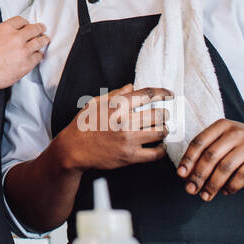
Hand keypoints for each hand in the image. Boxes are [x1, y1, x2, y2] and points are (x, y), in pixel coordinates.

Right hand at [0, 16, 48, 91]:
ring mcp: (23, 51)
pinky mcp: (26, 64)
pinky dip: (38, 55)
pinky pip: (38, 57)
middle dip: (39, 28)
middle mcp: (16, 37)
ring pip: (39, 42)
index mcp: (5, 28)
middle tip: (42, 28)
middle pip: (34, 29)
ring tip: (45, 40)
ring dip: (43, 40)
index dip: (25, 23)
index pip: (21, 20)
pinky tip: (39, 55)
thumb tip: (4, 36)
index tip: (27, 25)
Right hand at [56, 83, 171, 171]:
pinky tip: (159, 146)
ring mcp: (128, 140)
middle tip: (164, 116)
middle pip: (158, 114)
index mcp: (117, 106)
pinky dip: (161, 149)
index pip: (147, 95)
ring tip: (161, 130)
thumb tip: (132, 87)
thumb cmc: (83, 125)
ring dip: (163, 130)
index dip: (162, 93)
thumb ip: (115, 94)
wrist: (74, 149)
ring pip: (159, 132)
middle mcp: (125, 121)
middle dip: (164, 114)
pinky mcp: (129, 156)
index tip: (169, 95)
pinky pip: (155, 153)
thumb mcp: (95, 103)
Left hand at [177, 121, 243, 199]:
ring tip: (206, 195)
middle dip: (198, 175)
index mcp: (221, 126)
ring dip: (212, 184)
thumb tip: (186, 174)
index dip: (188, 159)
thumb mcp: (226, 138)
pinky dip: (231, 186)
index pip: (199, 142)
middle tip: (190, 189)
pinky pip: (242, 176)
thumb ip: (207, 152)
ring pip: (225, 168)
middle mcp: (234, 133)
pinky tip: (226, 191)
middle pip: (210, 156)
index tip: (181, 175)